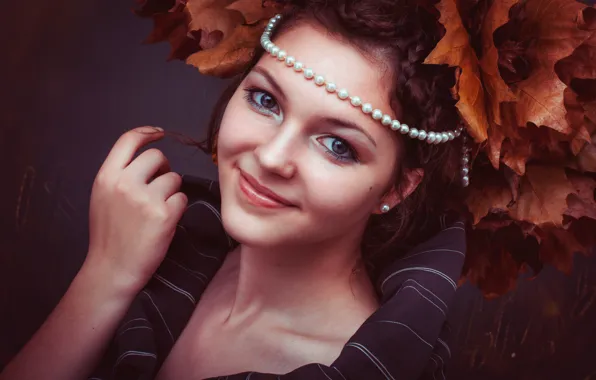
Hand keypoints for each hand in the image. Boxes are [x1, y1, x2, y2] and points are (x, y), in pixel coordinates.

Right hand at [86, 126, 187, 290]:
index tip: (159, 133)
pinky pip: (182, 198)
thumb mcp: (103, 198)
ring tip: (157, 211)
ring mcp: (145, 198)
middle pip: (157, 157)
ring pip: (174, 178)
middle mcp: (125, 183)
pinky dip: (178, 209)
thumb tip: (147, 159)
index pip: (128, 141)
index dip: (147, 133)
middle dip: (164, 169)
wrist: (112, 269)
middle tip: (159, 187)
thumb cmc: (110, 235)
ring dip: (171, 192)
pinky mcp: (164, 214)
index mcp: (106, 177)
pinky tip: (164, 222)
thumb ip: (121, 176)